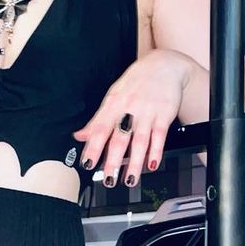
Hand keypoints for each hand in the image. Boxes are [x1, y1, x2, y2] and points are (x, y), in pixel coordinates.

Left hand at [73, 49, 193, 185]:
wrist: (164, 66)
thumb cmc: (136, 82)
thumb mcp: (113, 97)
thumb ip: (97, 119)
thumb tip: (80, 136)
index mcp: (113, 105)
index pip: (100, 129)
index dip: (93, 148)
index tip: (88, 164)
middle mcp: (129, 110)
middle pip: (120, 139)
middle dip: (113, 162)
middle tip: (108, 180)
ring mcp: (147, 113)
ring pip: (140, 141)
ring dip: (135, 163)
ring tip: (129, 180)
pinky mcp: (164, 115)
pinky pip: (159, 136)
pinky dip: (156, 152)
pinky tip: (152, 165)